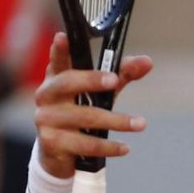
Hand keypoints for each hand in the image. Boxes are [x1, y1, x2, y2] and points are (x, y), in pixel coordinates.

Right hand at [33, 32, 152, 177]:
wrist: (58, 154)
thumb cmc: (80, 113)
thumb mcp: (100, 92)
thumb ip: (122, 75)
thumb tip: (147, 62)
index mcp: (57, 78)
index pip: (58, 61)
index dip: (60, 50)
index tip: (62, 38)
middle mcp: (47, 96)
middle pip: (68, 83)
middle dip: (92, 80)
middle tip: (115, 81)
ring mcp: (47, 120)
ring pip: (85, 117)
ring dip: (116, 121)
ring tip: (140, 124)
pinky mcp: (52, 143)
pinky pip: (85, 144)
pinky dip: (108, 146)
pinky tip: (124, 147)